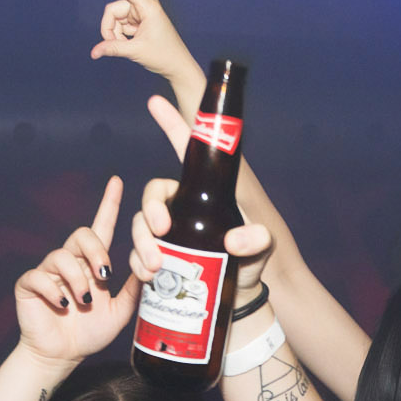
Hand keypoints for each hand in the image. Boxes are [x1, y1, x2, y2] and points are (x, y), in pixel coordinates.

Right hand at [16, 176, 140, 364]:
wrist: (63, 355)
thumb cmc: (90, 332)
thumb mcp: (120, 310)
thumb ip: (134, 289)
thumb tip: (153, 267)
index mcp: (91, 264)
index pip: (101, 227)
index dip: (108, 204)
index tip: (118, 181)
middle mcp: (70, 262)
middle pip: (82, 234)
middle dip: (96, 252)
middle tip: (104, 276)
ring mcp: (48, 272)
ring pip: (61, 255)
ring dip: (76, 279)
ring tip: (83, 301)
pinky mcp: (29, 285)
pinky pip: (39, 275)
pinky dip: (54, 290)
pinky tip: (63, 305)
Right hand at [89, 0, 204, 89]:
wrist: (176, 65)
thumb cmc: (163, 55)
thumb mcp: (135, 51)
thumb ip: (113, 48)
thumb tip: (94, 52)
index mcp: (148, 6)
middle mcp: (144, 4)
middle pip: (113, 10)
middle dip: (110, 29)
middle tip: (115, 46)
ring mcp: (141, 11)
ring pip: (115, 19)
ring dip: (116, 34)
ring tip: (128, 47)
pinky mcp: (139, 19)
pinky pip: (121, 24)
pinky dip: (121, 35)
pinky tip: (131, 44)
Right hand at [130, 98, 271, 295]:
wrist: (242, 298)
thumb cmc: (255, 264)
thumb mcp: (263, 249)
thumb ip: (257, 241)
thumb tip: (237, 239)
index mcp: (208, 190)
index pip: (186, 151)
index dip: (171, 124)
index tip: (155, 101)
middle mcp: (186, 206)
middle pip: (152, 195)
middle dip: (150, 211)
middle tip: (162, 231)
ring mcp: (171, 232)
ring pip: (141, 225)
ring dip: (141, 242)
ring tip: (155, 265)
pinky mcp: (161, 256)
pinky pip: (138, 252)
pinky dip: (138, 262)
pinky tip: (148, 275)